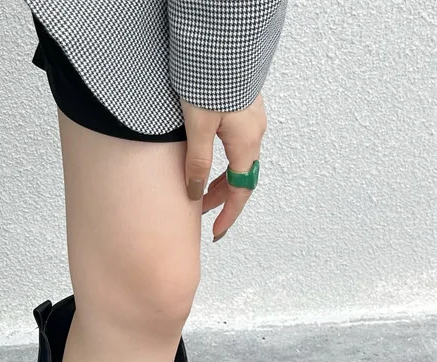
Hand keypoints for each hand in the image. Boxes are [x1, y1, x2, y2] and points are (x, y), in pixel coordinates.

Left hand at [180, 95, 266, 241]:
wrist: (222, 42)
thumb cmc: (211, 81)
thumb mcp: (198, 128)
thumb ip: (196, 162)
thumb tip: (195, 193)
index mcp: (246, 142)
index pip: (241, 191)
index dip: (229, 215)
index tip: (217, 233)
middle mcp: (253, 132)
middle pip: (240, 177)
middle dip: (220, 198)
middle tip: (200, 213)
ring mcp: (250, 119)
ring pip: (237, 160)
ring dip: (219, 179)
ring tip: (198, 189)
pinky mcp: (241, 108)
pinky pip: (234, 144)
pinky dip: (221, 160)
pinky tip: (205, 159)